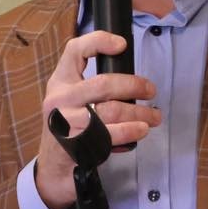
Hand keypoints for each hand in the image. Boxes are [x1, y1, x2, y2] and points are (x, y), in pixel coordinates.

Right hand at [35, 30, 160, 208]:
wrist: (54, 167)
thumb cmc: (70, 127)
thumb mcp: (71, 99)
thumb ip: (91, 85)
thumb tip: (131, 79)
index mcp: (60, 81)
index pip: (75, 50)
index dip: (99, 41)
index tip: (122, 45)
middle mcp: (60, 98)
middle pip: (104, 83)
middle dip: (134, 86)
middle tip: (151, 91)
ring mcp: (66, 121)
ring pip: (112, 110)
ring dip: (140, 113)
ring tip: (153, 117)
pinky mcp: (76, 143)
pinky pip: (111, 134)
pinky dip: (130, 132)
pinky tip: (139, 131)